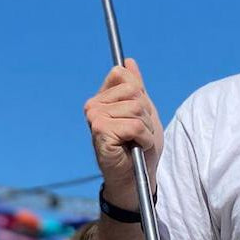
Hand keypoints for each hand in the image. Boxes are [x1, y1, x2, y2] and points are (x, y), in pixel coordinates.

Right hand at [84, 58, 161, 204]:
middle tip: (139, 134)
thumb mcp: (144, 112)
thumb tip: (128, 61)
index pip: (124, 77)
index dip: (140, 97)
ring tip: (137, 142)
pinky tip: (136, 147)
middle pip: (134, 93)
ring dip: (146, 129)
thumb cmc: (139, 147)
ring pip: (136, 109)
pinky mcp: (100, 131)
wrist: (136, 178)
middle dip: (146, 115)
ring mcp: (95, 118)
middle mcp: (93, 105)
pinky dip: (144, 139)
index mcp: (101, 98)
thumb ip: (136, 87)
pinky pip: (134, 125)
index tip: (138, 117)